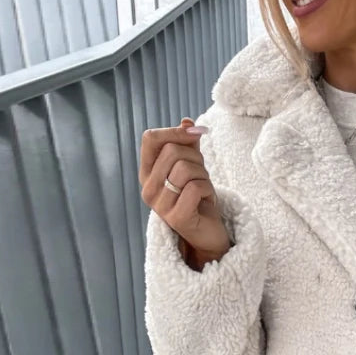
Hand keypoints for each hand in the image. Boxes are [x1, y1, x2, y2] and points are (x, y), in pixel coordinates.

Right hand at [139, 116, 230, 263]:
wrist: (208, 233)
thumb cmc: (198, 198)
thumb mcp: (193, 167)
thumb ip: (188, 144)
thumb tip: (187, 121)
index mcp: (147, 173)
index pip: (150, 139)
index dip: (175, 131)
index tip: (196, 133)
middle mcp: (148, 189)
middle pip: (172, 151)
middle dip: (196, 158)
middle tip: (202, 174)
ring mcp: (160, 206)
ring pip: (185, 169)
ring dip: (203, 175)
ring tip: (204, 189)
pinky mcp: (177, 218)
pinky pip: (195, 188)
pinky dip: (208, 190)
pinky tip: (207, 200)